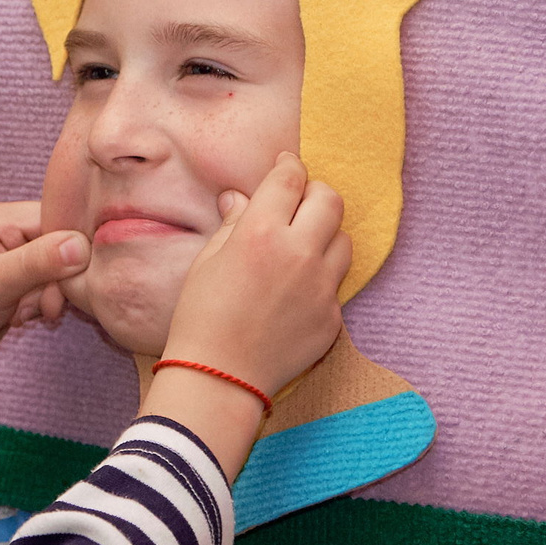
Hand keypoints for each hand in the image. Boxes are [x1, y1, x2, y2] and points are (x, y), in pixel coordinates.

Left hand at [0, 203, 88, 453]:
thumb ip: (38, 262)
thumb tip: (83, 245)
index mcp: (1, 218)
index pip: (58, 219)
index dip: (72, 250)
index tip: (65, 283)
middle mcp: (9, 233)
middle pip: (63, 246)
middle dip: (56, 281)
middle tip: (39, 307)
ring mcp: (14, 259)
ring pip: (59, 272)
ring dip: (48, 298)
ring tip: (22, 313)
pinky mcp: (18, 284)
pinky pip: (49, 288)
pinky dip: (42, 306)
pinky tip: (21, 318)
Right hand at [158, 153, 349, 400]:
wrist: (219, 378)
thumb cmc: (201, 317)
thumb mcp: (207, 262)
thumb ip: (233, 224)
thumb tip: (241, 198)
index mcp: (261, 232)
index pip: (290, 179)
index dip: (289, 166)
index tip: (286, 167)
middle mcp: (298, 253)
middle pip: (329, 200)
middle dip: (315, 193)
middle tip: (299, 202)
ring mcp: (321, 286)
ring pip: (344, 239)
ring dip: (325, 234)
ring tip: (302, 245)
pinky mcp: (332, 317)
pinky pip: (336, 283)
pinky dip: (320, 278)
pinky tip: (296, 290)